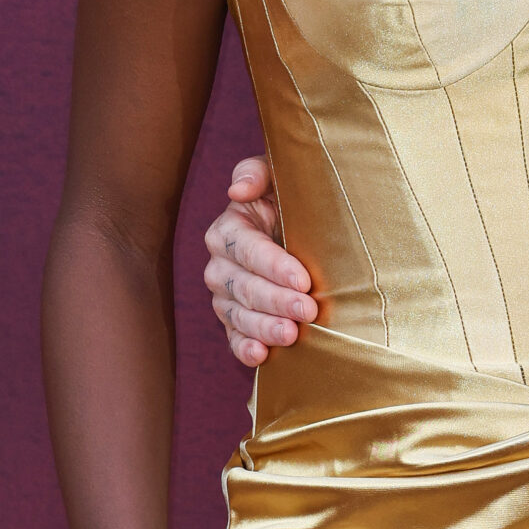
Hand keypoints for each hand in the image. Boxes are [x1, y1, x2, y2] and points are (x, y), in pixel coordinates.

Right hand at [203, 157, 315, 367]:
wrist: (307, 231)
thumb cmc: (295, 200)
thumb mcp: (281, 176)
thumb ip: (258, 172)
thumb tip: (237, 189)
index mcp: (229, 229)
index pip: (247, 249)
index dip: (273, 265)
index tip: (303, 278)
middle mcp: (220, 264)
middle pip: (242, 286)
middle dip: (275, 300)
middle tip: (307, 310)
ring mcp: (226, 296)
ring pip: (237, 315)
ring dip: (263, 327)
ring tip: (291, 335)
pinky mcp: (236, 321)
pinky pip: (233, 338)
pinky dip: (244, 349)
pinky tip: (261, 356)